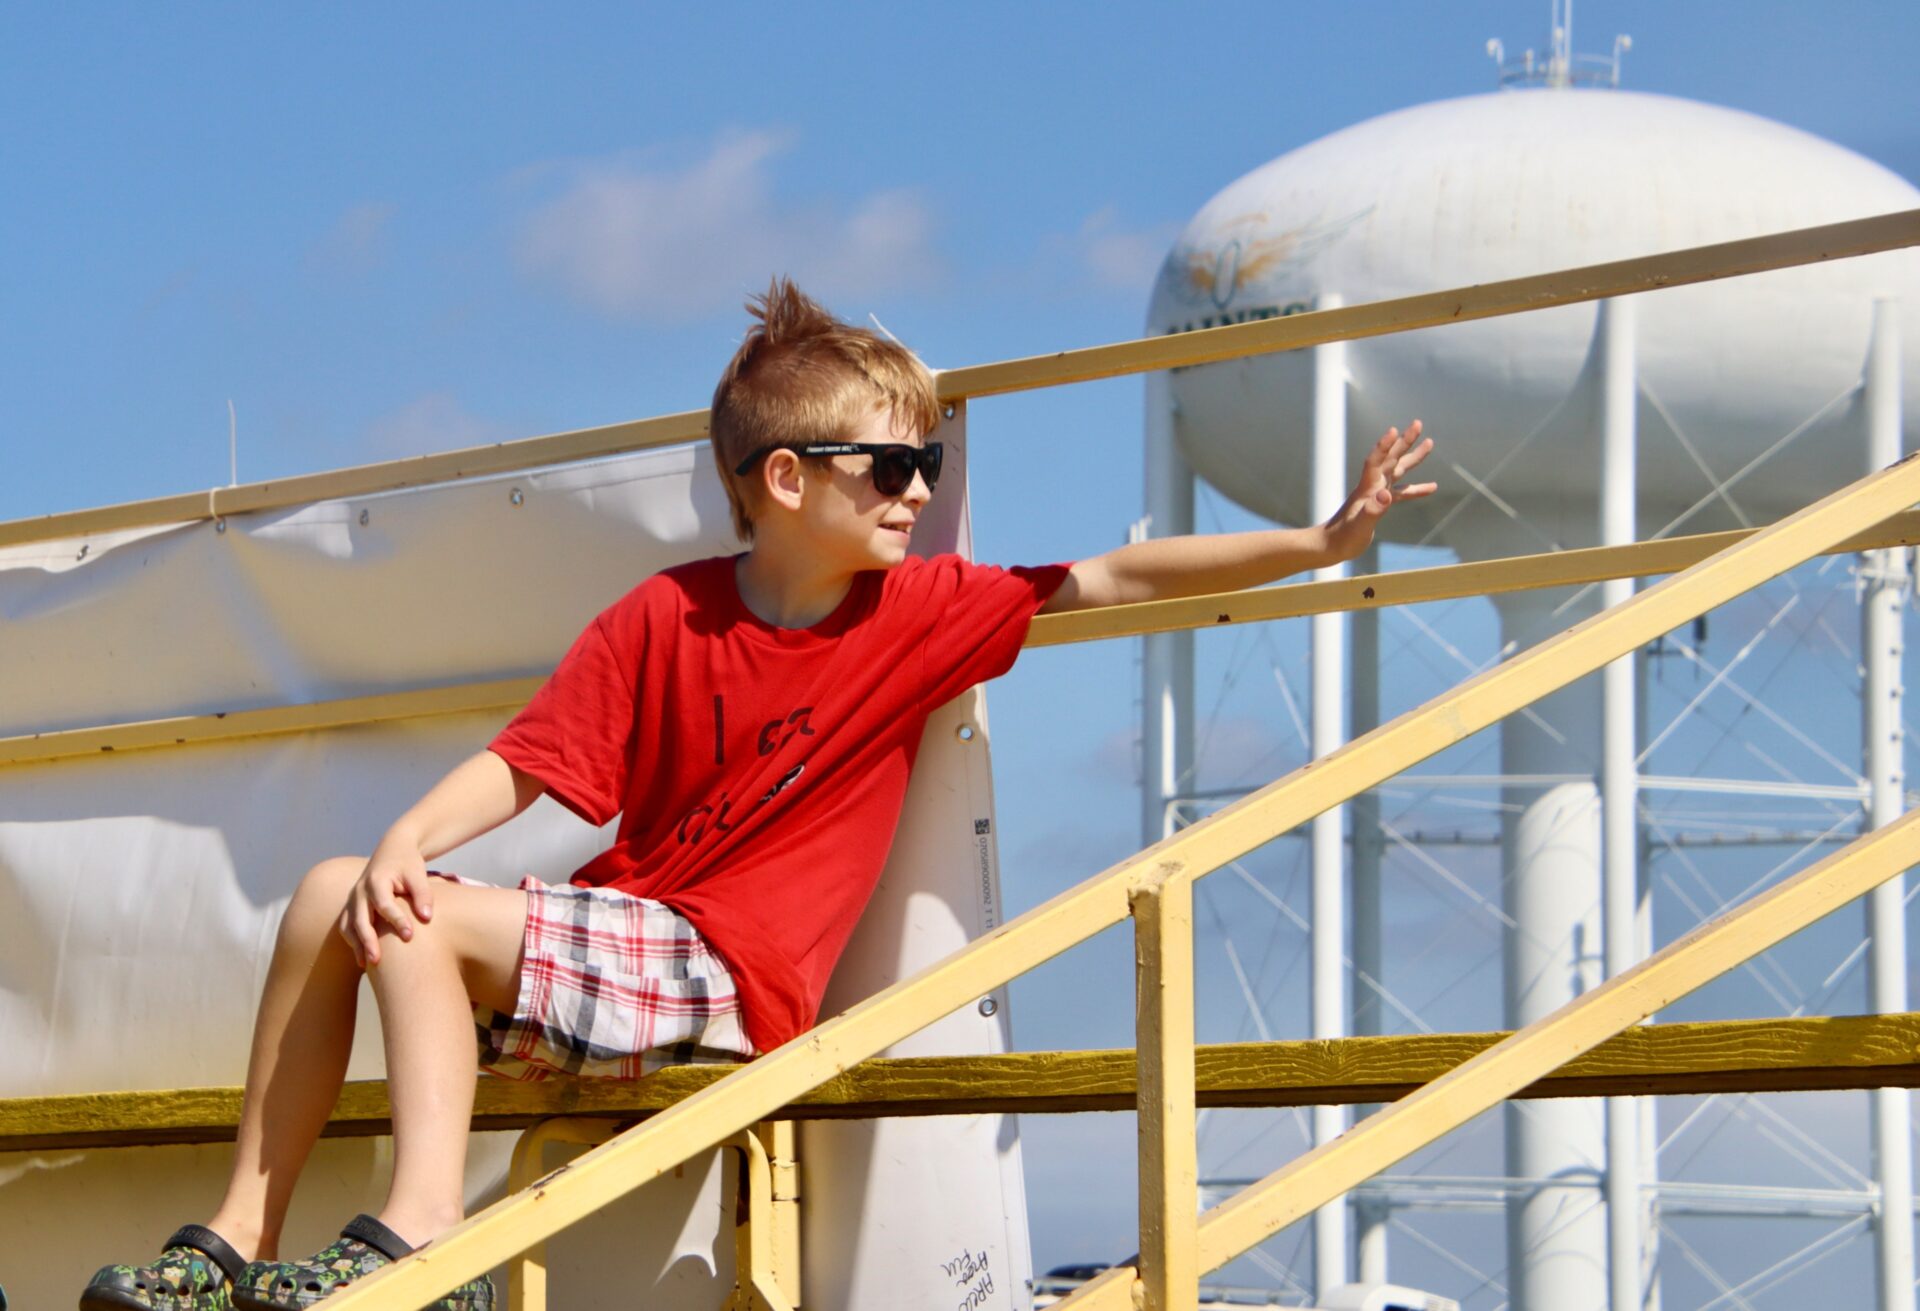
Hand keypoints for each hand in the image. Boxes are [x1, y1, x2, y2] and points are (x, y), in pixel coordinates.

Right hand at [337, 832, 435, 967]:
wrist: (392, 850)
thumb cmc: (408, 863)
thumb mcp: (418, 874)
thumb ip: (423, 894)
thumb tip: (426, 917)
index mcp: (376, 881)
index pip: (384, 905)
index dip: (397, 921)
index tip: (410, 936)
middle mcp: (360, 891)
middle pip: (360, 919)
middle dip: (368, 941)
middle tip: (378, 960)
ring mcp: (353, 899)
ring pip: (348, 925)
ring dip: (356, 945)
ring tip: (368, 964)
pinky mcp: (352, 906)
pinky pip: (346, 926)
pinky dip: (353, 942)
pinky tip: (362, 959)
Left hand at [1323, 421, 1436, 560]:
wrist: (1330, 546)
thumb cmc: (1342, 538)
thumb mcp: (1359, 526)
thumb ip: (1373, 510)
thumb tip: (1386, 495)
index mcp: (1367, 488)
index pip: (1375, 461)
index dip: (1384, 446)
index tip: (1395, 430)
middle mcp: (1373, 486)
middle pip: (1391, 458)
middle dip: (1405, 441)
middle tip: (1418, 423)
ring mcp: (1377, 494)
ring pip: (1398, 470)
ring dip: (1413, 457)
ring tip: (1430, 442)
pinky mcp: (1381, 505)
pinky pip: (1402, 492)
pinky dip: (1416, 489)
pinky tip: (1432, 487)